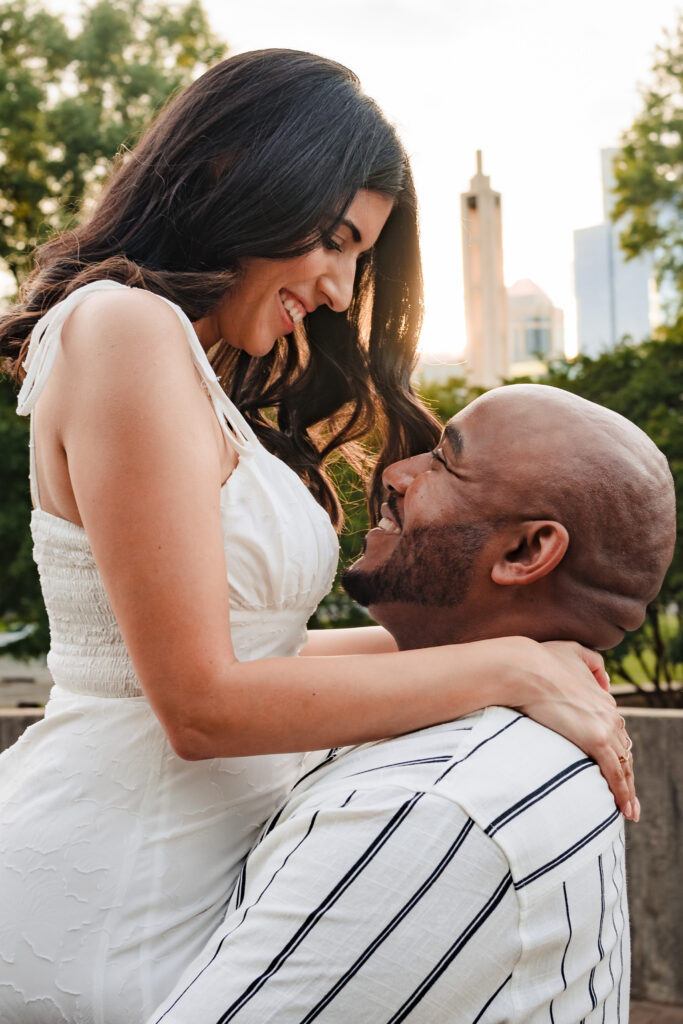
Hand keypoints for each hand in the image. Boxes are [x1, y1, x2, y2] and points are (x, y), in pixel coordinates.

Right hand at [515, 639, 637, 820]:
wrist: (525, 668)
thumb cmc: (540, 659)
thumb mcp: (572, 650)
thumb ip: (593, 662)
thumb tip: (606, 680)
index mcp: (604, 699)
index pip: (616, 732)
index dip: (616, 751)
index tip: (614, 767)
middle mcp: (610, 714)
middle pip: (624, 751)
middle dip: (627, 774)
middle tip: (628, 797)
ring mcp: (605, 727)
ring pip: (625, 765)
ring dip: (628, 790)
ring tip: (629, 810)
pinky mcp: (595, 740)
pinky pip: (615, 773)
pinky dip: (622, 793)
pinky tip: (625, 809)